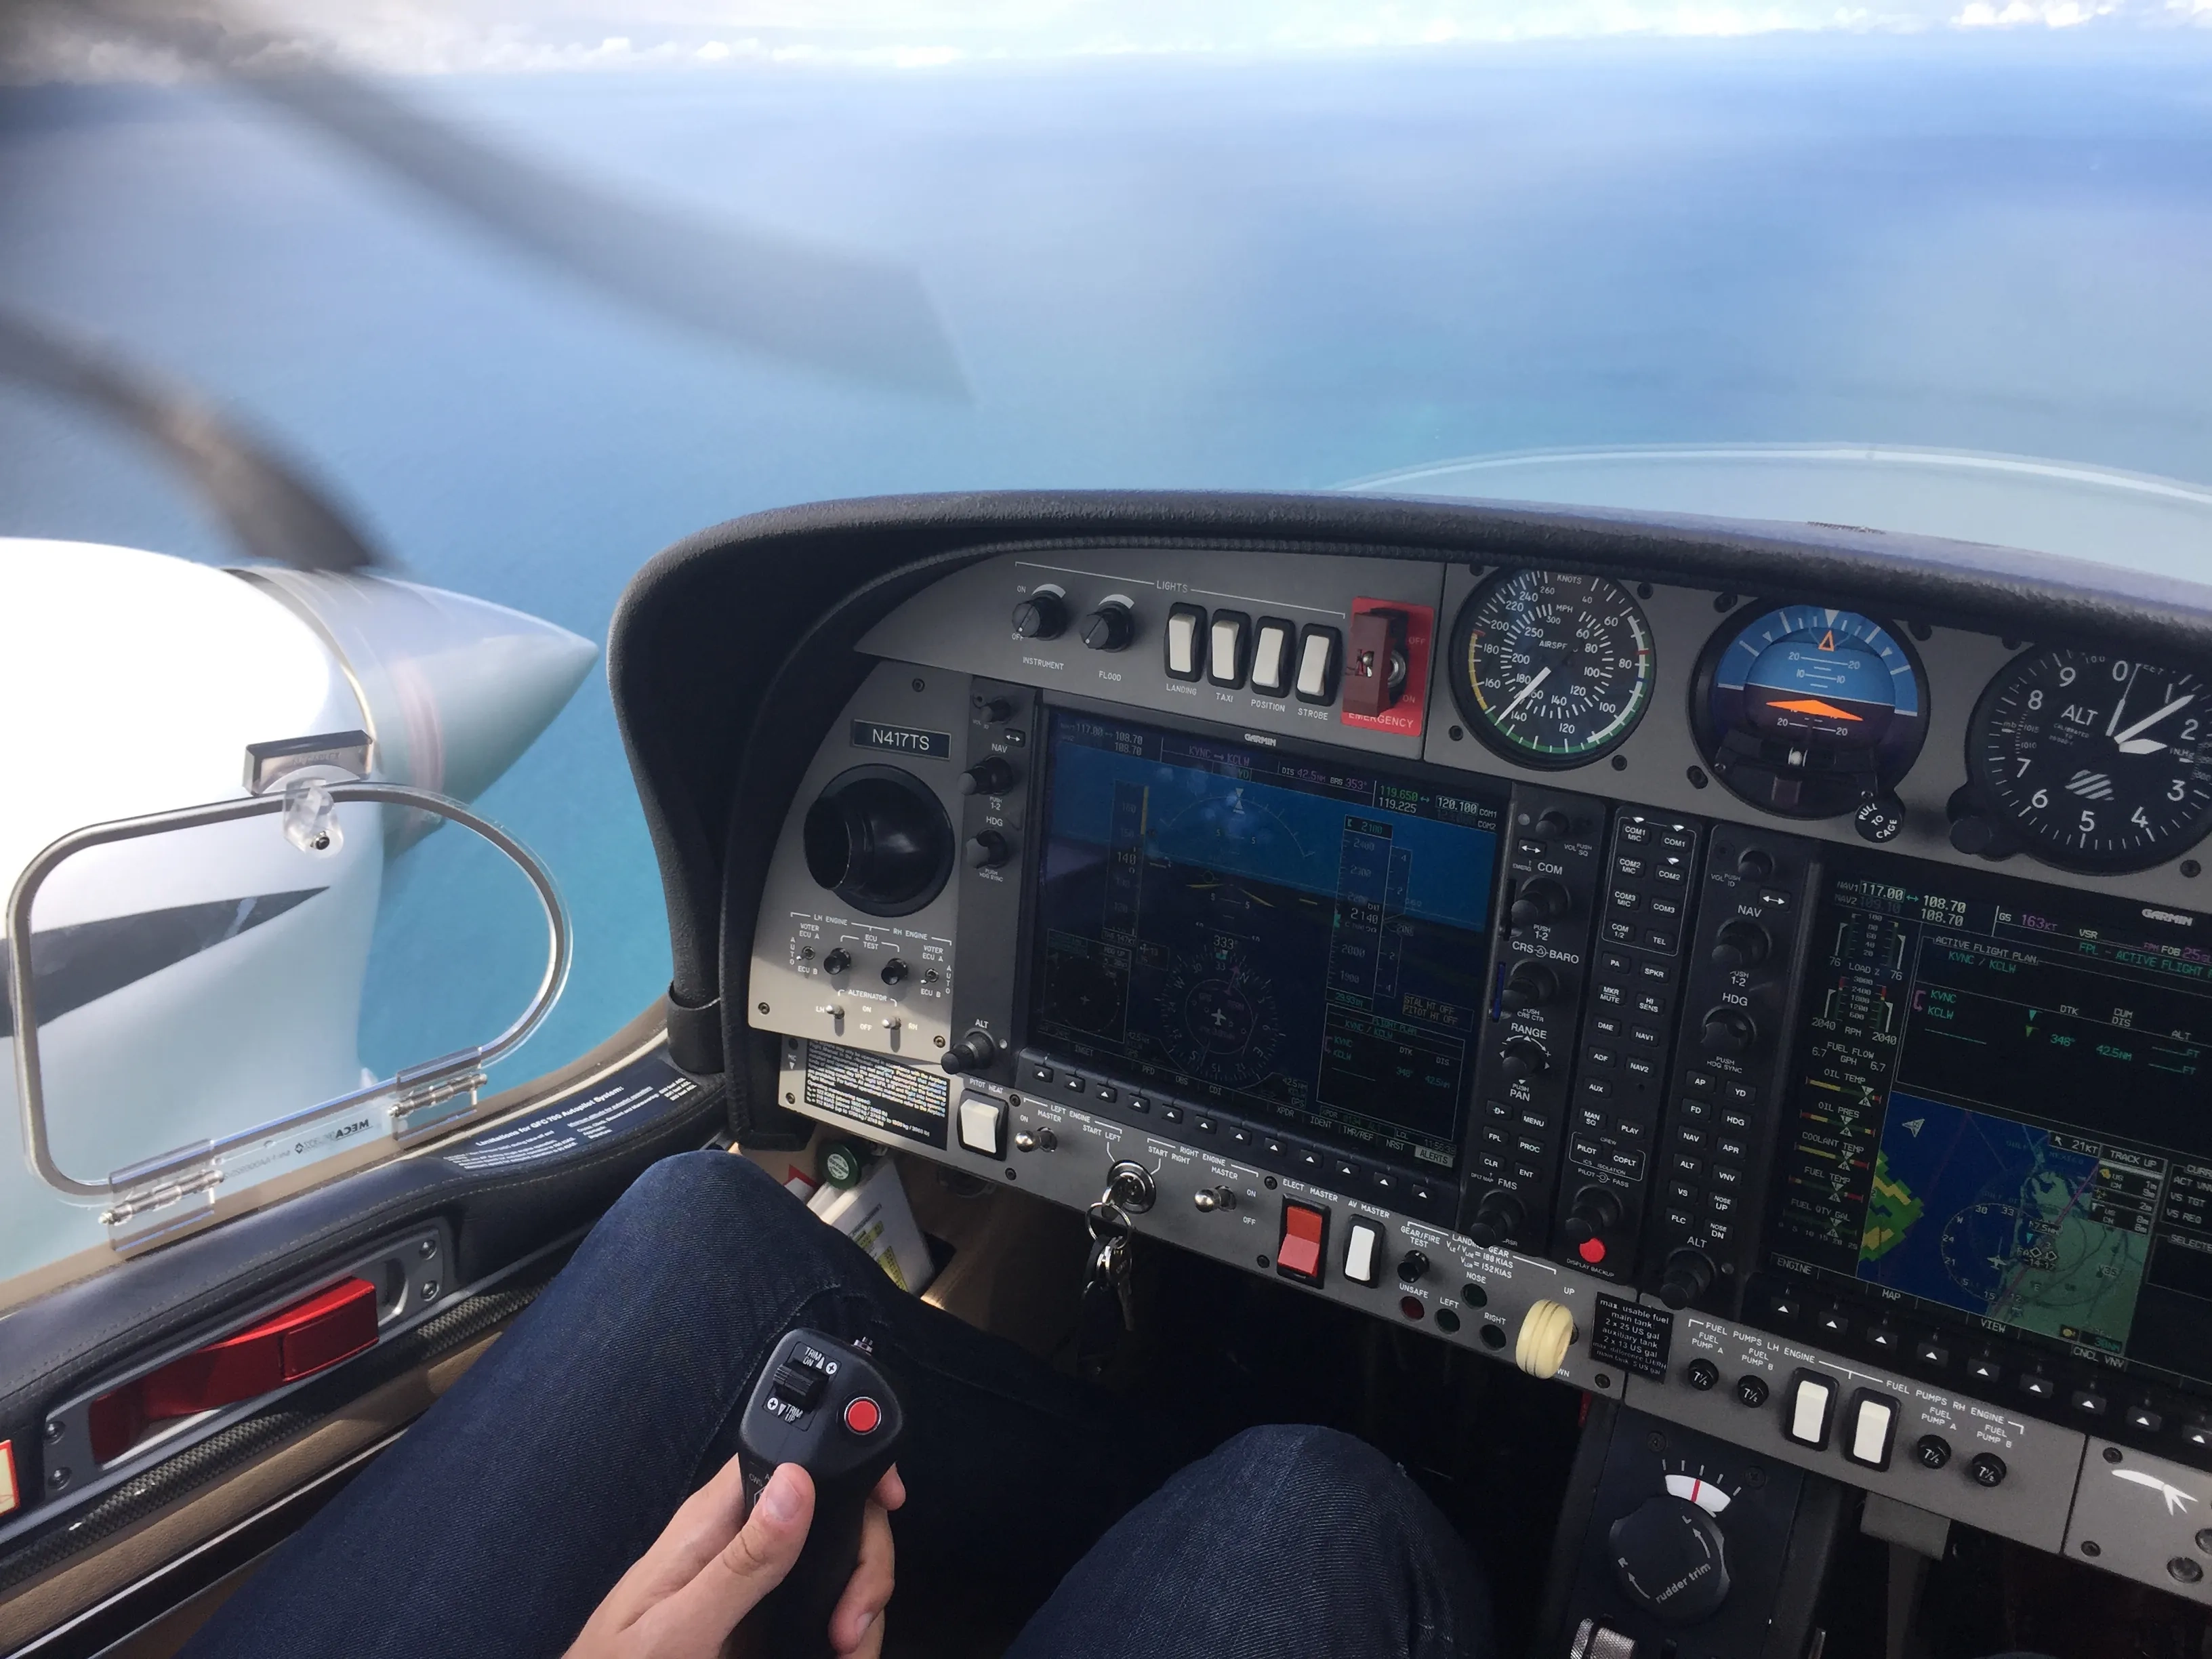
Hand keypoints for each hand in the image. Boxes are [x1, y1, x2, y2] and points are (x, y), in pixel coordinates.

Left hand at [564, 1453, 904, 1658]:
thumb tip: (797, 1480)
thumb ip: (740, 1559)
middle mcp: (741, 1539)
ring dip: (863, 1600)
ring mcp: (757, 1581)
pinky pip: (825, 1604)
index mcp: (715, 1520)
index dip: (847, 1463)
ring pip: (840, 1562)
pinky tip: (843, 1651)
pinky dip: (850, 1629)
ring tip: (850, 1647)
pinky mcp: (766, 1618)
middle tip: (854, 1619)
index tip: (887, 1499)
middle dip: (864, 1559)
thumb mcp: (681, 1623)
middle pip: (835, 1512)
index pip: (792, 1455)